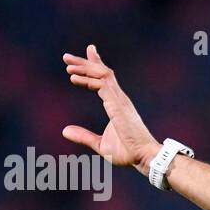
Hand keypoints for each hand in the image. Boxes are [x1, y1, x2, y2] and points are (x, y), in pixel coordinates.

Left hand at [62, 44, 160, 171]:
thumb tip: (65, 130)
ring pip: (102, 74)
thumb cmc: (128, 153)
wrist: (144, 157)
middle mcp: (119, 98)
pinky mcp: (118, 103)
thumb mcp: (100, 144)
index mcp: (117, 104)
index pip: (106, 78)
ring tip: (67, 65)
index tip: (89, 52)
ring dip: (84, 67)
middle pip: (102, 72)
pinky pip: (102, 84)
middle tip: (66, 57)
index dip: (96, 64)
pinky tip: (74, 78)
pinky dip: (87, 79)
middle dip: (84, 62)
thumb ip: (83, 136)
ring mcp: (120, 99)